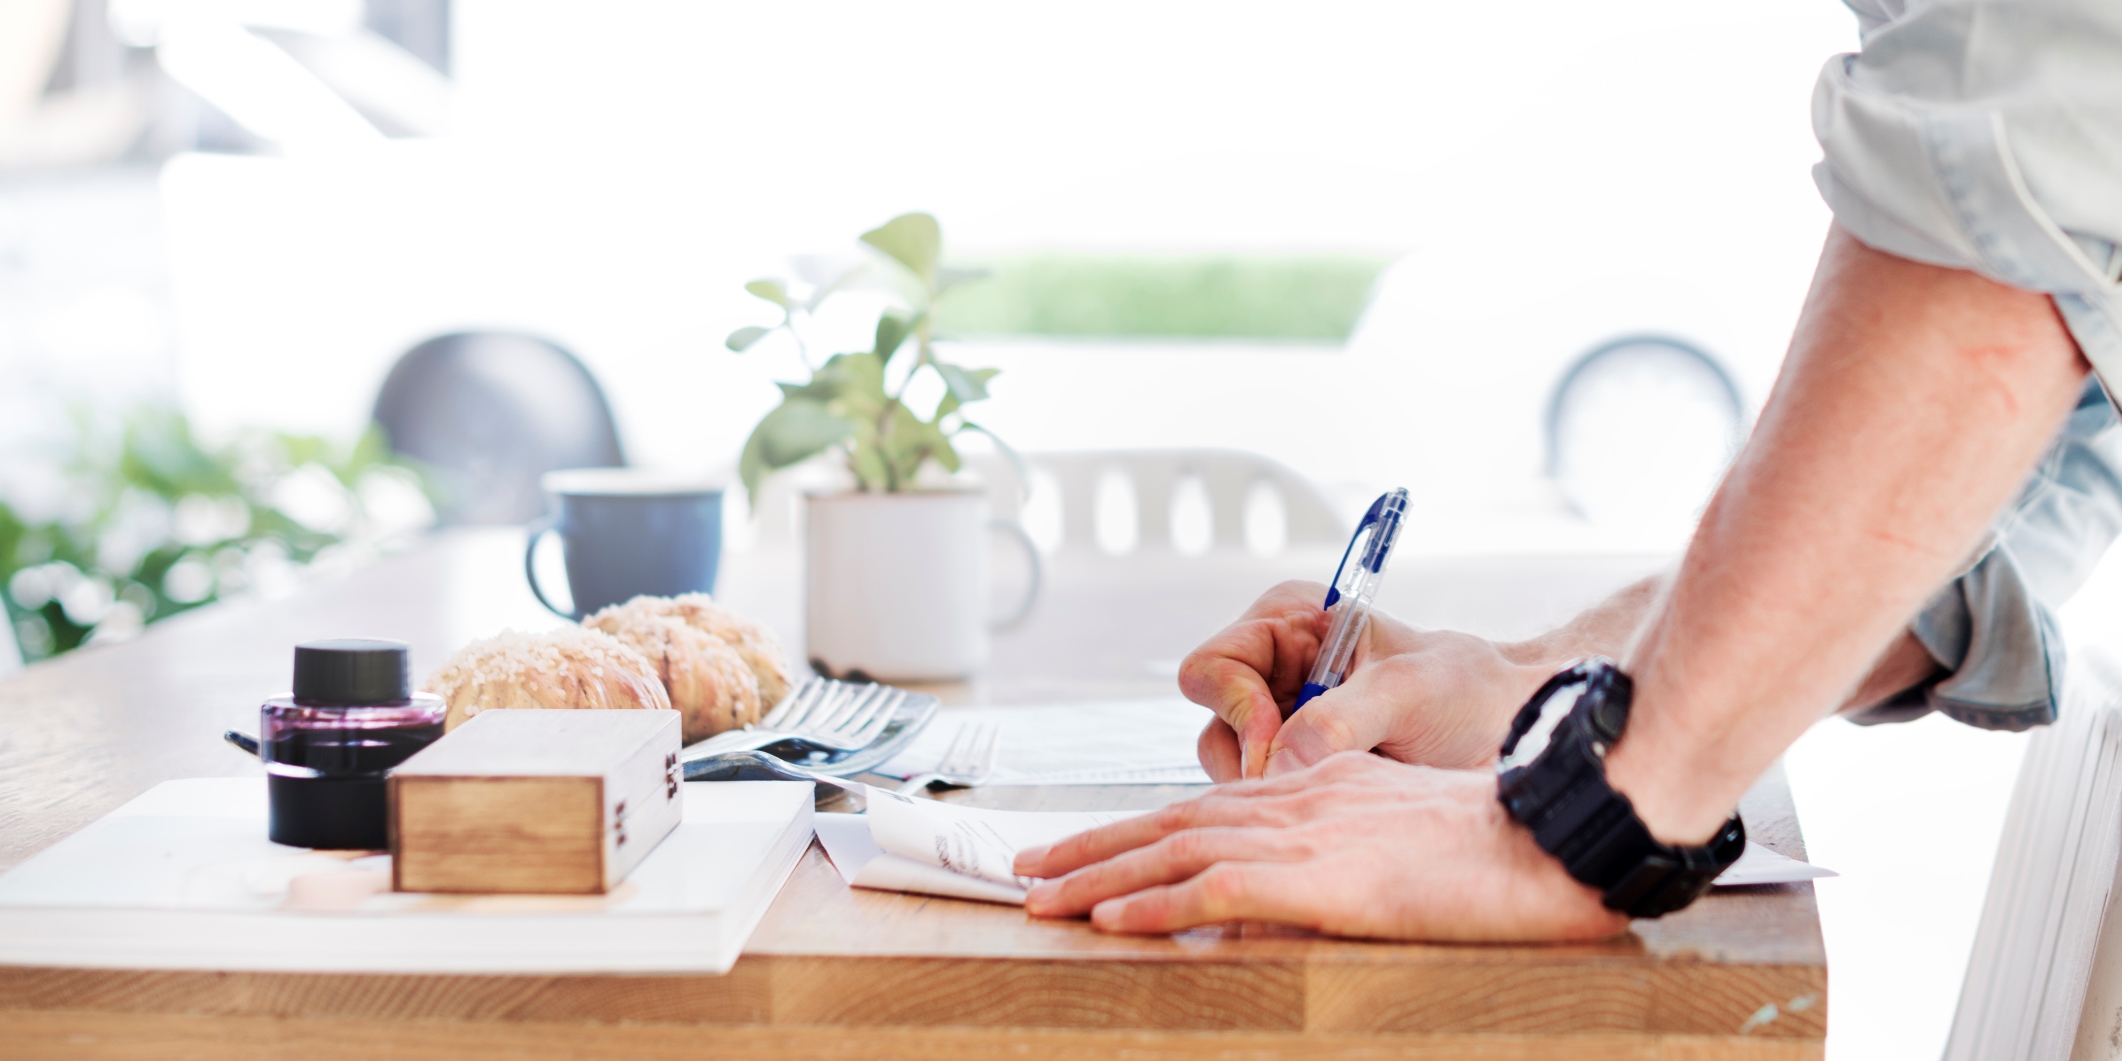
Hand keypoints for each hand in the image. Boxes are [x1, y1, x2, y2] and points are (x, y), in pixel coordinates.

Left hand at [1014, 752, 1625, 941]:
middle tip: (1026, 869)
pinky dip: (1153, 903)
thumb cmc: (1498, 840)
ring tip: (1038, 898)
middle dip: (1091, 846)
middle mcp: (1295, 799)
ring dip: (1097, 876)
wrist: (1551, 836)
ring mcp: (1303, 836)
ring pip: (1173, 851)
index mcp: (1316, 786)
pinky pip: (1213, 888)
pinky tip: (1109, 920)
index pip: (1203, 806)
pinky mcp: (1318, 876)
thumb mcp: (1405, 830)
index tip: (1083, 848)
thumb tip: (1298, 881)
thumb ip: (1345, 844)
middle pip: (1169, 821)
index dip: (1135, 827)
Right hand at [1180, 581, 1553, 779]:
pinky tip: (1338, 809)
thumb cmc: (1470, 692)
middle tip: (1310, 784)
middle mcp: (1273, 672)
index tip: (1280, 746)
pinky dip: (1290, 810)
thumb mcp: (1409, 691)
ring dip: (1275, 790)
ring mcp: (1282, 725)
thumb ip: (1340, 719)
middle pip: (1215, 724)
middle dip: (1254, 761)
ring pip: (1232, 770)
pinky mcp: (1298, 771)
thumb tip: (1278, 762)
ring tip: (1342, 791)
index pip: (1213, 666)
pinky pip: (1264, 799)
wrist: (1514, 734)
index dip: (1238, 709)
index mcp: (1289, 623)